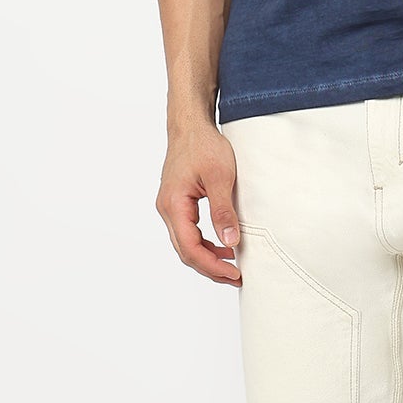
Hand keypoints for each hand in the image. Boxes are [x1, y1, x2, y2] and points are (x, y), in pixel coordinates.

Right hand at [157, 123, 242, 284]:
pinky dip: (204, 244)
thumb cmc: (203, 145)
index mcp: (174, 205)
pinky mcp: (177, 203)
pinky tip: (223, 245)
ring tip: (231, 266)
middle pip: (185, 251)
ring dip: (207, 258)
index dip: (212, 266)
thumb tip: (230, 243)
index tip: (234, 273)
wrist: (190, 125)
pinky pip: (187, 232)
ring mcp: (169, 207)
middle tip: (235, 277)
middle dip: (210, 268)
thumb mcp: (220, 178)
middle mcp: (167, 209)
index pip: (190, 248)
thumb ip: (223, 211)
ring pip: (185, 244)